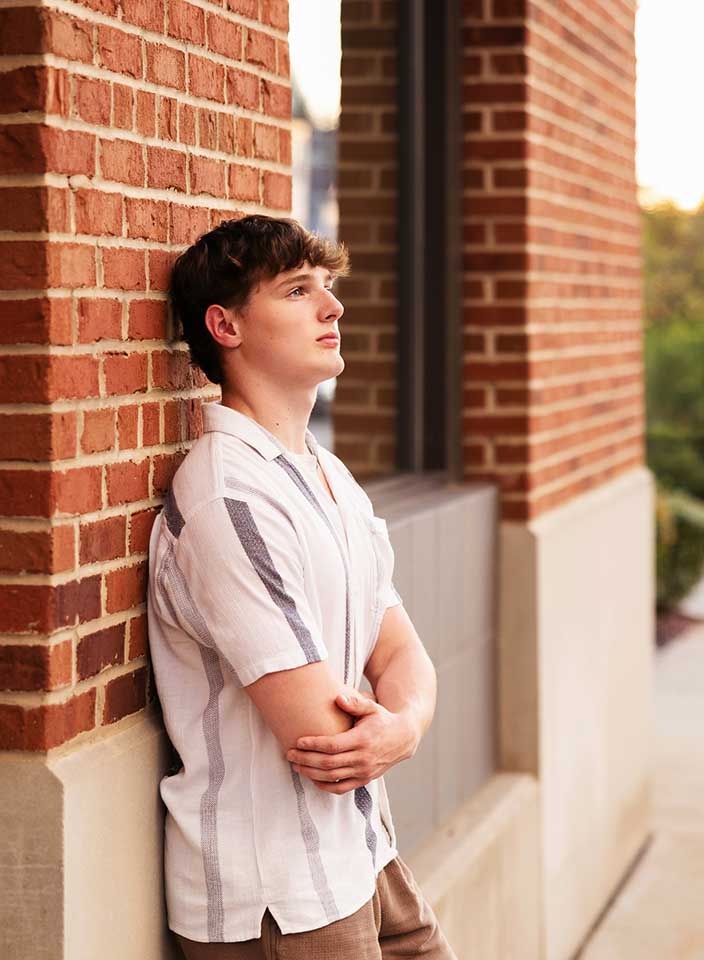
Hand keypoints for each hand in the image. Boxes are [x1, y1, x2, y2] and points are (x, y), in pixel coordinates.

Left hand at [285, 692, 418, 794]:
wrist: (403, 738)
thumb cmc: (383, 719)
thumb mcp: (372, 707)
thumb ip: (355, 703)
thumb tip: (338, 697)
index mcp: (363, 739)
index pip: (333, 745)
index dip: (313, 744)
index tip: (298, 741)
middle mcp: (363, 758)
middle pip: (328, 763)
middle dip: (306, 759)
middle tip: (289, 754)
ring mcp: (364, 772)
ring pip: (332, 778)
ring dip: (311, 773)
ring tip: (296, 765)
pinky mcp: (364, 780)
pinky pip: (340, 788)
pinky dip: (324, 786)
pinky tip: (312, 778)